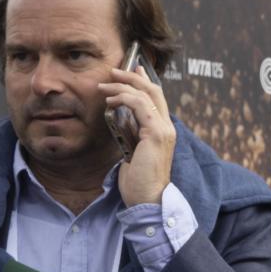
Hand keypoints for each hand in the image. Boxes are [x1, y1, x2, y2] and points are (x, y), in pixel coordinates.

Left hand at [102, 60, 175, 206]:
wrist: (147, 200)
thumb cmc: (138, 182)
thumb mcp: (133, 152)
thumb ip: (132, 135)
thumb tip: (121, 120)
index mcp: (162, 131)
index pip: (156, 98)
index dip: (143, 82)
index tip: (130, 70)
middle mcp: (167, 127)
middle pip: (153, 90)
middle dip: (132, 77)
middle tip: (113, 71)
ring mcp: (163, 129)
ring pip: (146, 94)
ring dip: (122, 87)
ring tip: (103, 86)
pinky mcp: (156, 134)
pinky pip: (140, 106)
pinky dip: (124, 99)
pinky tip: (110, 102)